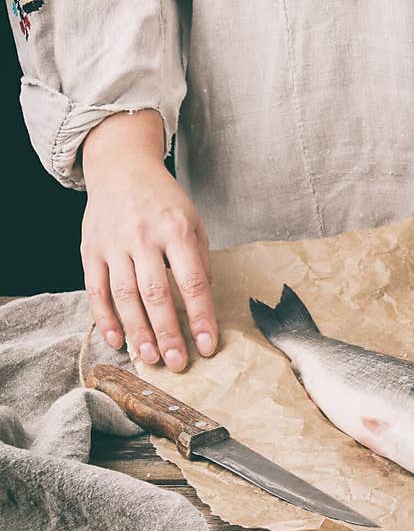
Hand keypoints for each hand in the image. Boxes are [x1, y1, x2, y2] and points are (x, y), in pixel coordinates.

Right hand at [81, 110, 216, 370]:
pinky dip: (105, 318)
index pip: (192, 282)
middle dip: (168, 333)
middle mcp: (144, 238)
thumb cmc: (165, 201)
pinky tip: (117, 340)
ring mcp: (114, 244)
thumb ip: (199, 261)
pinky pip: (97, 290)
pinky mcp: (91, 250)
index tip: (207, 346)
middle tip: (178, 363)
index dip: (201, 317)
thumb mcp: (193, 222)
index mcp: (177, 230)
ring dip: (138, 332)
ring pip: (125, 297)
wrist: (122, 167)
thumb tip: (204, 302)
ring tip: (150, 359)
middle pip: (156, 294)